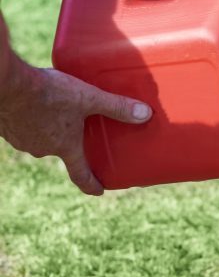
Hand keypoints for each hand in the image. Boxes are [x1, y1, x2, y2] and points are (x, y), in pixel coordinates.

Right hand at [0, 59, 151, 194]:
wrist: (5, 85)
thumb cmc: (47, 93)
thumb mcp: (88, 98)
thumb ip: (117, 106)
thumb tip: (146, 114)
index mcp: (65, 147)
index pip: (80, 175)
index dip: (92, 184)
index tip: (100, 191)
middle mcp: (43, 149)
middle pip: (63, 151)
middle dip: (71, 142)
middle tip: (79, 128)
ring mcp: (22, 140)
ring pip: (42, 139)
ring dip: (51, 129)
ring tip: (58, 111)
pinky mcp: (7, 128)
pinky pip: (24, 128)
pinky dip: (32, 121)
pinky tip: (34, 106)